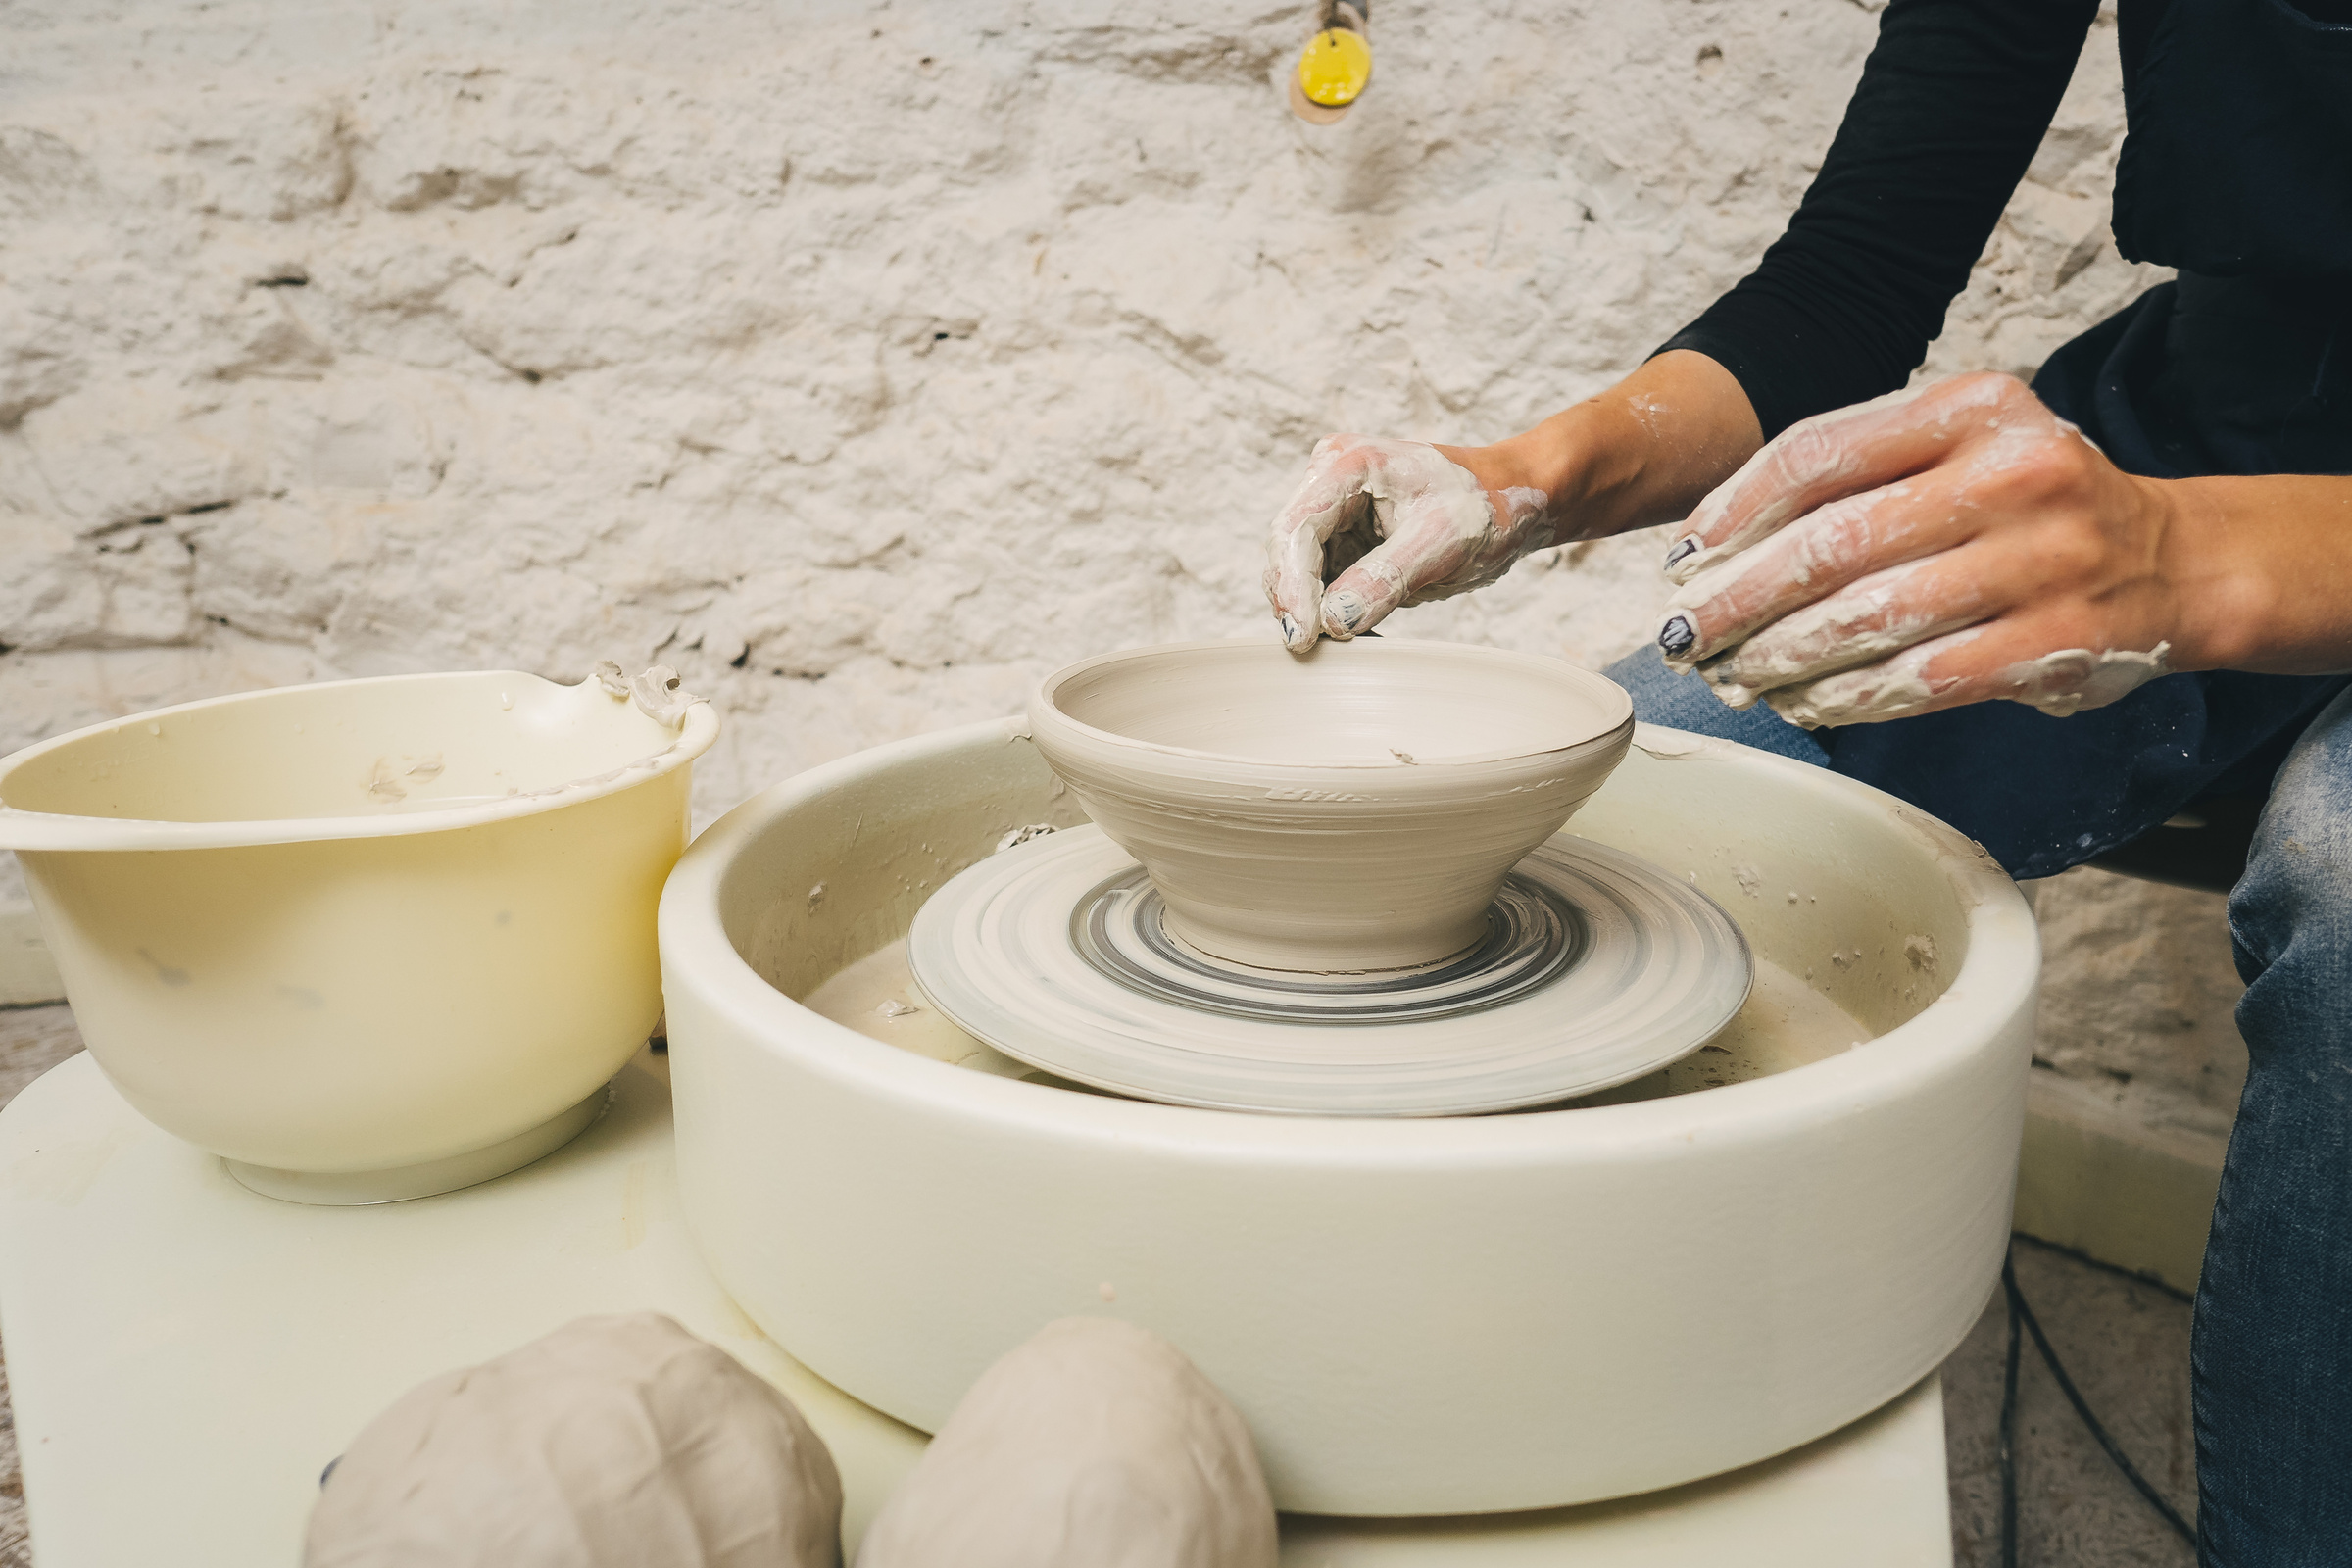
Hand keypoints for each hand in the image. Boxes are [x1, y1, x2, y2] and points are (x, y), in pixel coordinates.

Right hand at [1263, 435, 1554, 650]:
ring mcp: (1334, 510)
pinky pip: (1321, 580)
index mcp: (1348, 464)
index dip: (1292, 587)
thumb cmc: (1485, 506)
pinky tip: (1352, 628)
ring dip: (1310, 608)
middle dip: (1295, 601)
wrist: (1512, 498)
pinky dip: (1329, 609)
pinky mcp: (1344, 538)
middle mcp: (1329, 480)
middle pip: (1287, 550)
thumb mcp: (1443, 543)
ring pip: (1298, 570)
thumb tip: (1333, 621)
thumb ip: (1385, 579)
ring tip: (1340, 642)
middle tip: (1312, 649)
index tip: (1302, 637)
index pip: (1296, 530)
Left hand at [1654, 373, 2187, 726]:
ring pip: (1866, 619)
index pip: (1817, 454)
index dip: (1732, 511)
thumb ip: (1857, 473)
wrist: (2171, 561)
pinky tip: (1803, 703)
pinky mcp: (2053, 642)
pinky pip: (1918, 679)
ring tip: (1732, 676)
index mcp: (1973, 407)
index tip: (1683, 559)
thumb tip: (1715, 546)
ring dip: (1779, 658)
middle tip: (1684, 635)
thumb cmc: (2030, 506)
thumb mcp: (1960, 447)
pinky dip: (1845, 696)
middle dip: (1738, 599)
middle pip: (1830, 544)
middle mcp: (2011, 474)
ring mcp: (2039, 561)